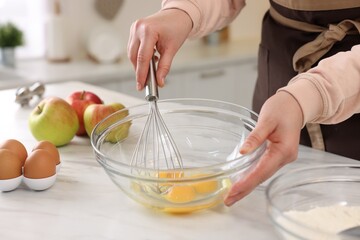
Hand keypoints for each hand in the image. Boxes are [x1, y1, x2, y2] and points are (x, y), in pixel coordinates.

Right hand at [127, 9, 192, 90]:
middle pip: (134, 56)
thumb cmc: (177, 27)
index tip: (141, 85)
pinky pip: (133, 48)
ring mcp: (134, 28)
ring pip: (132, 53)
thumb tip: (160, 81)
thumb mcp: (172, 49)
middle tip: (146, 82)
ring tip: (151, 70)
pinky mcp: (134, 30)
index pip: (142, 58)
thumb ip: (164, 67)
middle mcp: (138, 28)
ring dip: (139, 64)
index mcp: (148, 31)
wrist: (178, 15)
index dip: (141, 74)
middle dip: (139, 71)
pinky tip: (149, 59)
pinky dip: (139, 56)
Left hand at [224, 91, 303, 205]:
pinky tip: (242, 182)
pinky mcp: (278, 156)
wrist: (296, 105)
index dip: (246, 182)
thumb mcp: (267, 120)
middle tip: (228, 200)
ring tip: (232, 195)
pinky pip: (264, 169)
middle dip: (245, 190)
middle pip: (262, 177)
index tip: (233, 191)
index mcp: (283, 150)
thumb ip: (255, 137)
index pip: (261, 171)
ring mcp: (282, 158)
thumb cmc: (282, 109)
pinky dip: (252, 176)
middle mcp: (285, 158)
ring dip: (247, 185)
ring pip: (262, 175)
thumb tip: (243, 151)